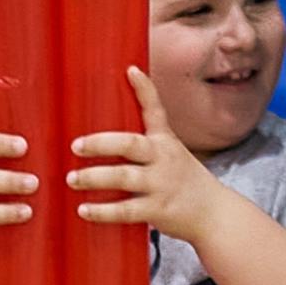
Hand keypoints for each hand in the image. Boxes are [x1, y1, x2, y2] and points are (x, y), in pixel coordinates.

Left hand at [71, 67, 229, 239]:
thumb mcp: (173, 155)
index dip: (145, 89)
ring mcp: (162, 184)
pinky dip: (102, 211)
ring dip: (94, 177)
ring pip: (124, 177)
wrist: (214, 213)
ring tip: (72, 178)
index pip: (156, 110)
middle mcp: (164, 159)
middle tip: (76, 145)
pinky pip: (126, 210)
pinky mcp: (158, 209)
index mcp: (166, 141)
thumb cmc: (184, 182)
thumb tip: (102, 137)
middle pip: (130, 144)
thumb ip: (146, 146)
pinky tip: (83, 209)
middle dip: (100, 143)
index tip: (130, 70)